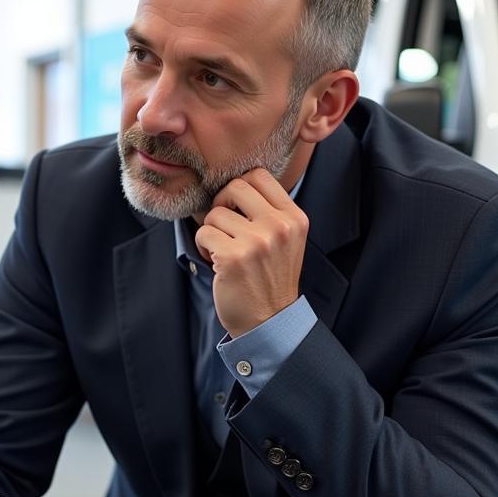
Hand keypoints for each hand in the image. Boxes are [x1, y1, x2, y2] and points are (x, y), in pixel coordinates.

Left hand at [194, 168, 308, 337]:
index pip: (260, 175)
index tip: (235, 206)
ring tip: (221, 249)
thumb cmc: (270, 278)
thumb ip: (269, 212)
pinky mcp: (232, 258)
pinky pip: (203, 233)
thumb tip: (234, 185)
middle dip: (221, 203)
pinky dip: (203, 246)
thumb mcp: (285, 240)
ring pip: (215, 212)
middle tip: (223, 225)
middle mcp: (279, 227)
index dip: (239, 187)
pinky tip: (215, 261)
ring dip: (211, 230)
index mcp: (294, 218)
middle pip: (236, 186)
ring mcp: (257, 242)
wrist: (268, 321)